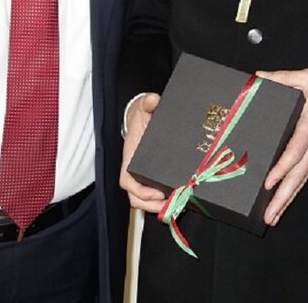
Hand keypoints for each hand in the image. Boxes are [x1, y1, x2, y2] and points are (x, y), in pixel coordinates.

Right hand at [119, 92, 167, 213]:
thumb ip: (148, 103)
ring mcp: (142, 176)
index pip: (127, 181)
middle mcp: (134, 170)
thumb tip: (153, 100)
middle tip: (170, 205)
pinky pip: (154, 194)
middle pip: (136, 197)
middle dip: (151, 205)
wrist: (145, 117)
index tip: (157, 193)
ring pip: (144, 200)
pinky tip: (180, 200)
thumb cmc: (143, 115)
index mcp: (130, 157)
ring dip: (158, 207)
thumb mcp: (145, 107)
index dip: (140, 191)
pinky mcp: (153, 176)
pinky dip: (164, 201)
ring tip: (177, 206)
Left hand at [257, 68, 307, 225]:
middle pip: (297, 176)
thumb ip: (284, 78)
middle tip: (268, 216)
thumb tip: (258, 78)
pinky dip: (292, 193)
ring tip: (271, 218)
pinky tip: (282, 204)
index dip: (282, 167)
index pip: (295, 151)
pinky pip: (303, 177)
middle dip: (282, 197)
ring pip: (300, 181)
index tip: (269, 181)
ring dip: (286, 201)